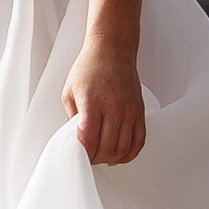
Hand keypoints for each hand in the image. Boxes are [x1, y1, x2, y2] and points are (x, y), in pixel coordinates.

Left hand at [65, 39, 147, 164]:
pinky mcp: (139, 111)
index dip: (83, 153)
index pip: (89, 140)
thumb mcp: (69, 91)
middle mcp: (114, 107)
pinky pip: (139, 141)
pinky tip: (120, 154)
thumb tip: (77, 140)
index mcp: (92, 102)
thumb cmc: (89, 67)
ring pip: (123, 148)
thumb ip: (72, 118)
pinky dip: (129, 153)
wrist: (112, 49)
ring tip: (102, 155)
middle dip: (96, 158)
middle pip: (107, 148)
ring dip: (111, 158)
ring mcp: (129, 110)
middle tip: (89, 156)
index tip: (79, 153)